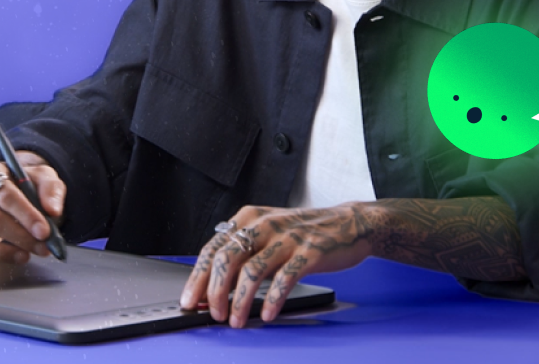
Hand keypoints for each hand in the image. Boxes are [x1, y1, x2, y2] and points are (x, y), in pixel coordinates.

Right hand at [0, 152, 65, 269]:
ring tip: (24, 256)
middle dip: (19, 237)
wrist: (16, 195)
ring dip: (2, 253)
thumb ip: (51, 189)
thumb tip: (52, 210)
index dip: (26, 215)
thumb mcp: (44, 178)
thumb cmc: (27, 186)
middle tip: (42, 247)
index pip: (4, 193)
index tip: (44, 231)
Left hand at [178, 203, 374, 326]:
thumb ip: (243, 254)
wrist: (349, 223)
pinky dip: (273, 299)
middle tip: (214, 314)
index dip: (198, 277)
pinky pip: (286, 279)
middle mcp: (263, 225)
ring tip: (237, 320)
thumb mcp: (267, 233)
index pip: (212, 249)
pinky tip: (268, 314)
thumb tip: (215, 288)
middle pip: (227, 260)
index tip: (189, 300)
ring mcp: (287, 238)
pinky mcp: (310, 252)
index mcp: (247, 218)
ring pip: (253, 271)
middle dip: (215, 291)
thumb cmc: (303, 232)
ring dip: (241, 301)